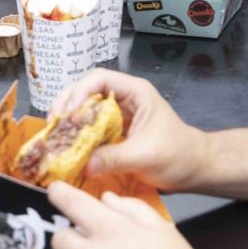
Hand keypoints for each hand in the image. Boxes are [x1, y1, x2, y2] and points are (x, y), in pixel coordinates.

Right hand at [49, 69, 205, 191]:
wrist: (194, 169)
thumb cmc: (178, 154)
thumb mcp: (146, 155)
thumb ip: (115, 158)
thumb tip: (85, 164)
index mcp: (135, 92)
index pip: (100, 79)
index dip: (80, 92)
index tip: (67, 113)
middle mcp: (123, 99)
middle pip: (87, 91)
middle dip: (68, 104)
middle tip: (53, 123)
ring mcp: (118, 115)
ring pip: (86, 109)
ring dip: (69, 120)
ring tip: (55, 135)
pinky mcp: (114, 132)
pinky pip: (90, 128)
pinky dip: (77, 135)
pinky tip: (67, 146)